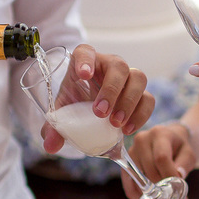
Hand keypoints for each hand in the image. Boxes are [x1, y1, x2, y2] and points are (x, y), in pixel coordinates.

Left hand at [39, 44, 154, 153]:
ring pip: (138, 78)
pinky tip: (127, 129)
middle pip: (118, 65)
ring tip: (116, 124)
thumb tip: (50, 146)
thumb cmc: (75, 101)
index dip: (86, 60)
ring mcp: (128, 77)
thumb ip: (54, 128)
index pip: (86, 52)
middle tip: (100, 113)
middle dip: (111, 89)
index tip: (83, 75)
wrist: (91, 111)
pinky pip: (148, 99)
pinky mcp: (141, 93)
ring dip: (129, 102)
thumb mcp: (63, 112)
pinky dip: (141, 115)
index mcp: (85, 61)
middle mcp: (109, 64)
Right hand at [123, 123, 192, 198]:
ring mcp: (131, 150)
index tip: (177, 188)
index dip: (169, 175)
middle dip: (162, 186)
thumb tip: (178, 177)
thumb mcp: (188, 153)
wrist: (167, 139)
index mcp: (159, 134)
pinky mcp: (126, 162)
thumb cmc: (178, 147)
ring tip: (161, 197)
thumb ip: (185, 164)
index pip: (161, 158)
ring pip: (139, 178)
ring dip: (150, 191)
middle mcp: (142, 139)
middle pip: (150, 170)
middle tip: (171, 195)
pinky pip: (128, 183)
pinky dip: (137, 194)